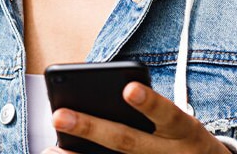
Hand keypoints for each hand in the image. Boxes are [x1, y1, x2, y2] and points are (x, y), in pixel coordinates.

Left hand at [43, 82, 229, 153]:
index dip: (150, 103)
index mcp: (185, 131)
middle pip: (127, 142)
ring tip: (51, 148)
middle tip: (59, 115)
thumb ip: (151, 110)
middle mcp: (169, 153)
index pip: (169, 115)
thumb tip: (105, 97)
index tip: (128, 89)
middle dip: (92, 128)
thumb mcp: (181, 122)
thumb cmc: (183, 137)